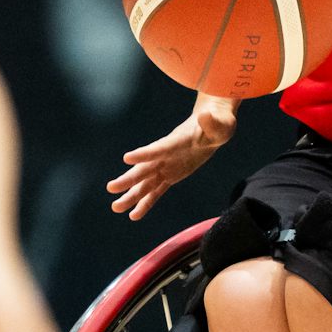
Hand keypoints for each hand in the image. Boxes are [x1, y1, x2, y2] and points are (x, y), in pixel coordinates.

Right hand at [106, 94, 237, 220]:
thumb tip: (205, 116)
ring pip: (145, 183)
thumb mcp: (221, 124)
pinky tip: (133, 215)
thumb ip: (212, 123)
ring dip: (131, 196)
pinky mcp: (170, 176)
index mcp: (176, 142)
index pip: (159, 149)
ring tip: (115, 208)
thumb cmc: (218, 124)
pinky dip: (145, 203)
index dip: (145, 154)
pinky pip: (156, 191)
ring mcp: (166, 166)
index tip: (127, 158)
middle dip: (129, 179)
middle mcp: (166, 155)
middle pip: (145, 169)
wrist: (212, 127)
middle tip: (111, 188)